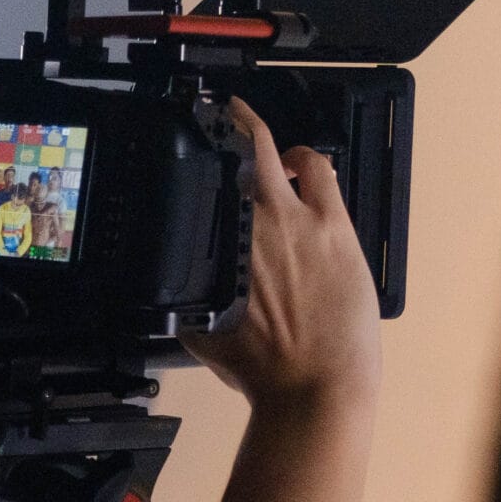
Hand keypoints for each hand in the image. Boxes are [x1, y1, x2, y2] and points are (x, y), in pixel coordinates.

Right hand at [185, 98, 381, 413]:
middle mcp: (248, 222)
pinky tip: (303, 165)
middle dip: (224, 126)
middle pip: (229, 152)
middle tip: (219, 116)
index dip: (192, 153)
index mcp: (215, 247)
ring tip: (256, 138)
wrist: (315, 386)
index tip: (187, 144)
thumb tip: (167, 292)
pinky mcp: (333, 225)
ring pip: (270, 151)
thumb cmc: (263, 369)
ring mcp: (293, 218)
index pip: (196, 182)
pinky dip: (307, 159)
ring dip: (261, 139)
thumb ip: (183, 303)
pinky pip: (319, 171)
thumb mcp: (200, 335)